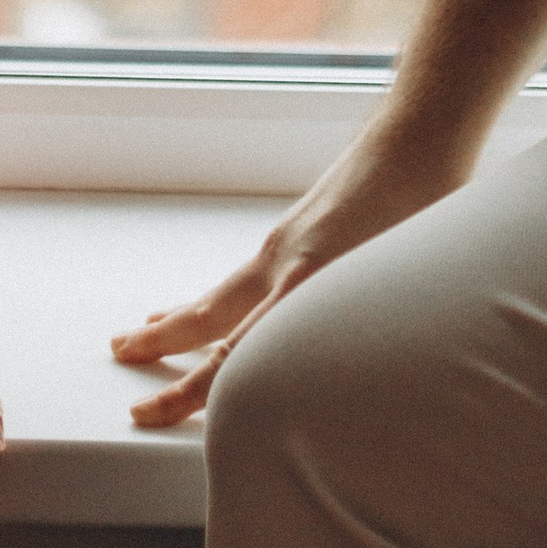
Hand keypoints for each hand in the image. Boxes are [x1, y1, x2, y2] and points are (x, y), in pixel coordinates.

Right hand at [109, 114, 475, 426]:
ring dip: (182, 314)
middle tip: (118, 353)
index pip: (232, 357)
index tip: (146, 413)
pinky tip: (227, 298)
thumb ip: (372, 339)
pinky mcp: (303, 228)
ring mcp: (289, 242)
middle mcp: (285, 264)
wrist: (422, 134)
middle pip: (209, 314)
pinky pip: (249, 273)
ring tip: (146, 327)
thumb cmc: (428, 211)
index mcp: (306, 284)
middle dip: (162, 342)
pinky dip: (222, 293)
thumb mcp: (403, 287)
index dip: (187, 391)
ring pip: (223, 290)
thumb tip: (363, 399)